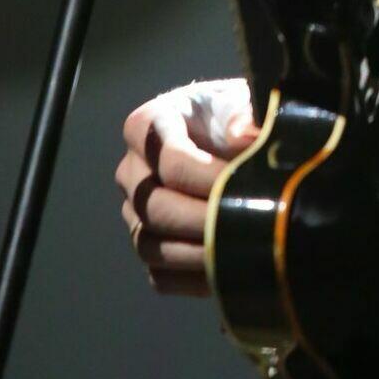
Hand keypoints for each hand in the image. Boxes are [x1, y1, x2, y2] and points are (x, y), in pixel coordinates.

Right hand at [116, 79, 258, 296]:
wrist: (232, 141)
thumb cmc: (235, 115)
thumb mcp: (243, 99)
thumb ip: (244, 113)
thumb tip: (244, 138)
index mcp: (148, 125)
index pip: (170, 160)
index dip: (207, 178)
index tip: (243, 185)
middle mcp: (131, 170)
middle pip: (156, 207)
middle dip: (204, 219)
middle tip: (247, 225)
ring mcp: (135, 212)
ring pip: (151, 245)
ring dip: (196, 254)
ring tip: (239, 250)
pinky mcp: (150, 245)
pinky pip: (160, 275)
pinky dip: (192, 279)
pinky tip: (228, 271)